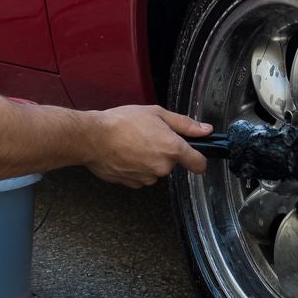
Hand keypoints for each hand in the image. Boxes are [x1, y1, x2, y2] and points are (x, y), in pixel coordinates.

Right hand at [84, 106, 210, 186]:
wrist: (93, 138)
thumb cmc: (121, 122)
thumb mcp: (156, 113)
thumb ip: (184, 124)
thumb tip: (205, 130)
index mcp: (172, 149)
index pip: (199, 164)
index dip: (199, 159)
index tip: (194, 156)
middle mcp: (163, 167)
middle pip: (172, 163)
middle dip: (164, 152)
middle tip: (148, 136)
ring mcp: (147, 178)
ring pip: (156, 170)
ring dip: (149, 160)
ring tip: (133, 144)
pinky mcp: (133, 184)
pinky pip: (141, 176)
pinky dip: (136, 168)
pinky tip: (125, 154)